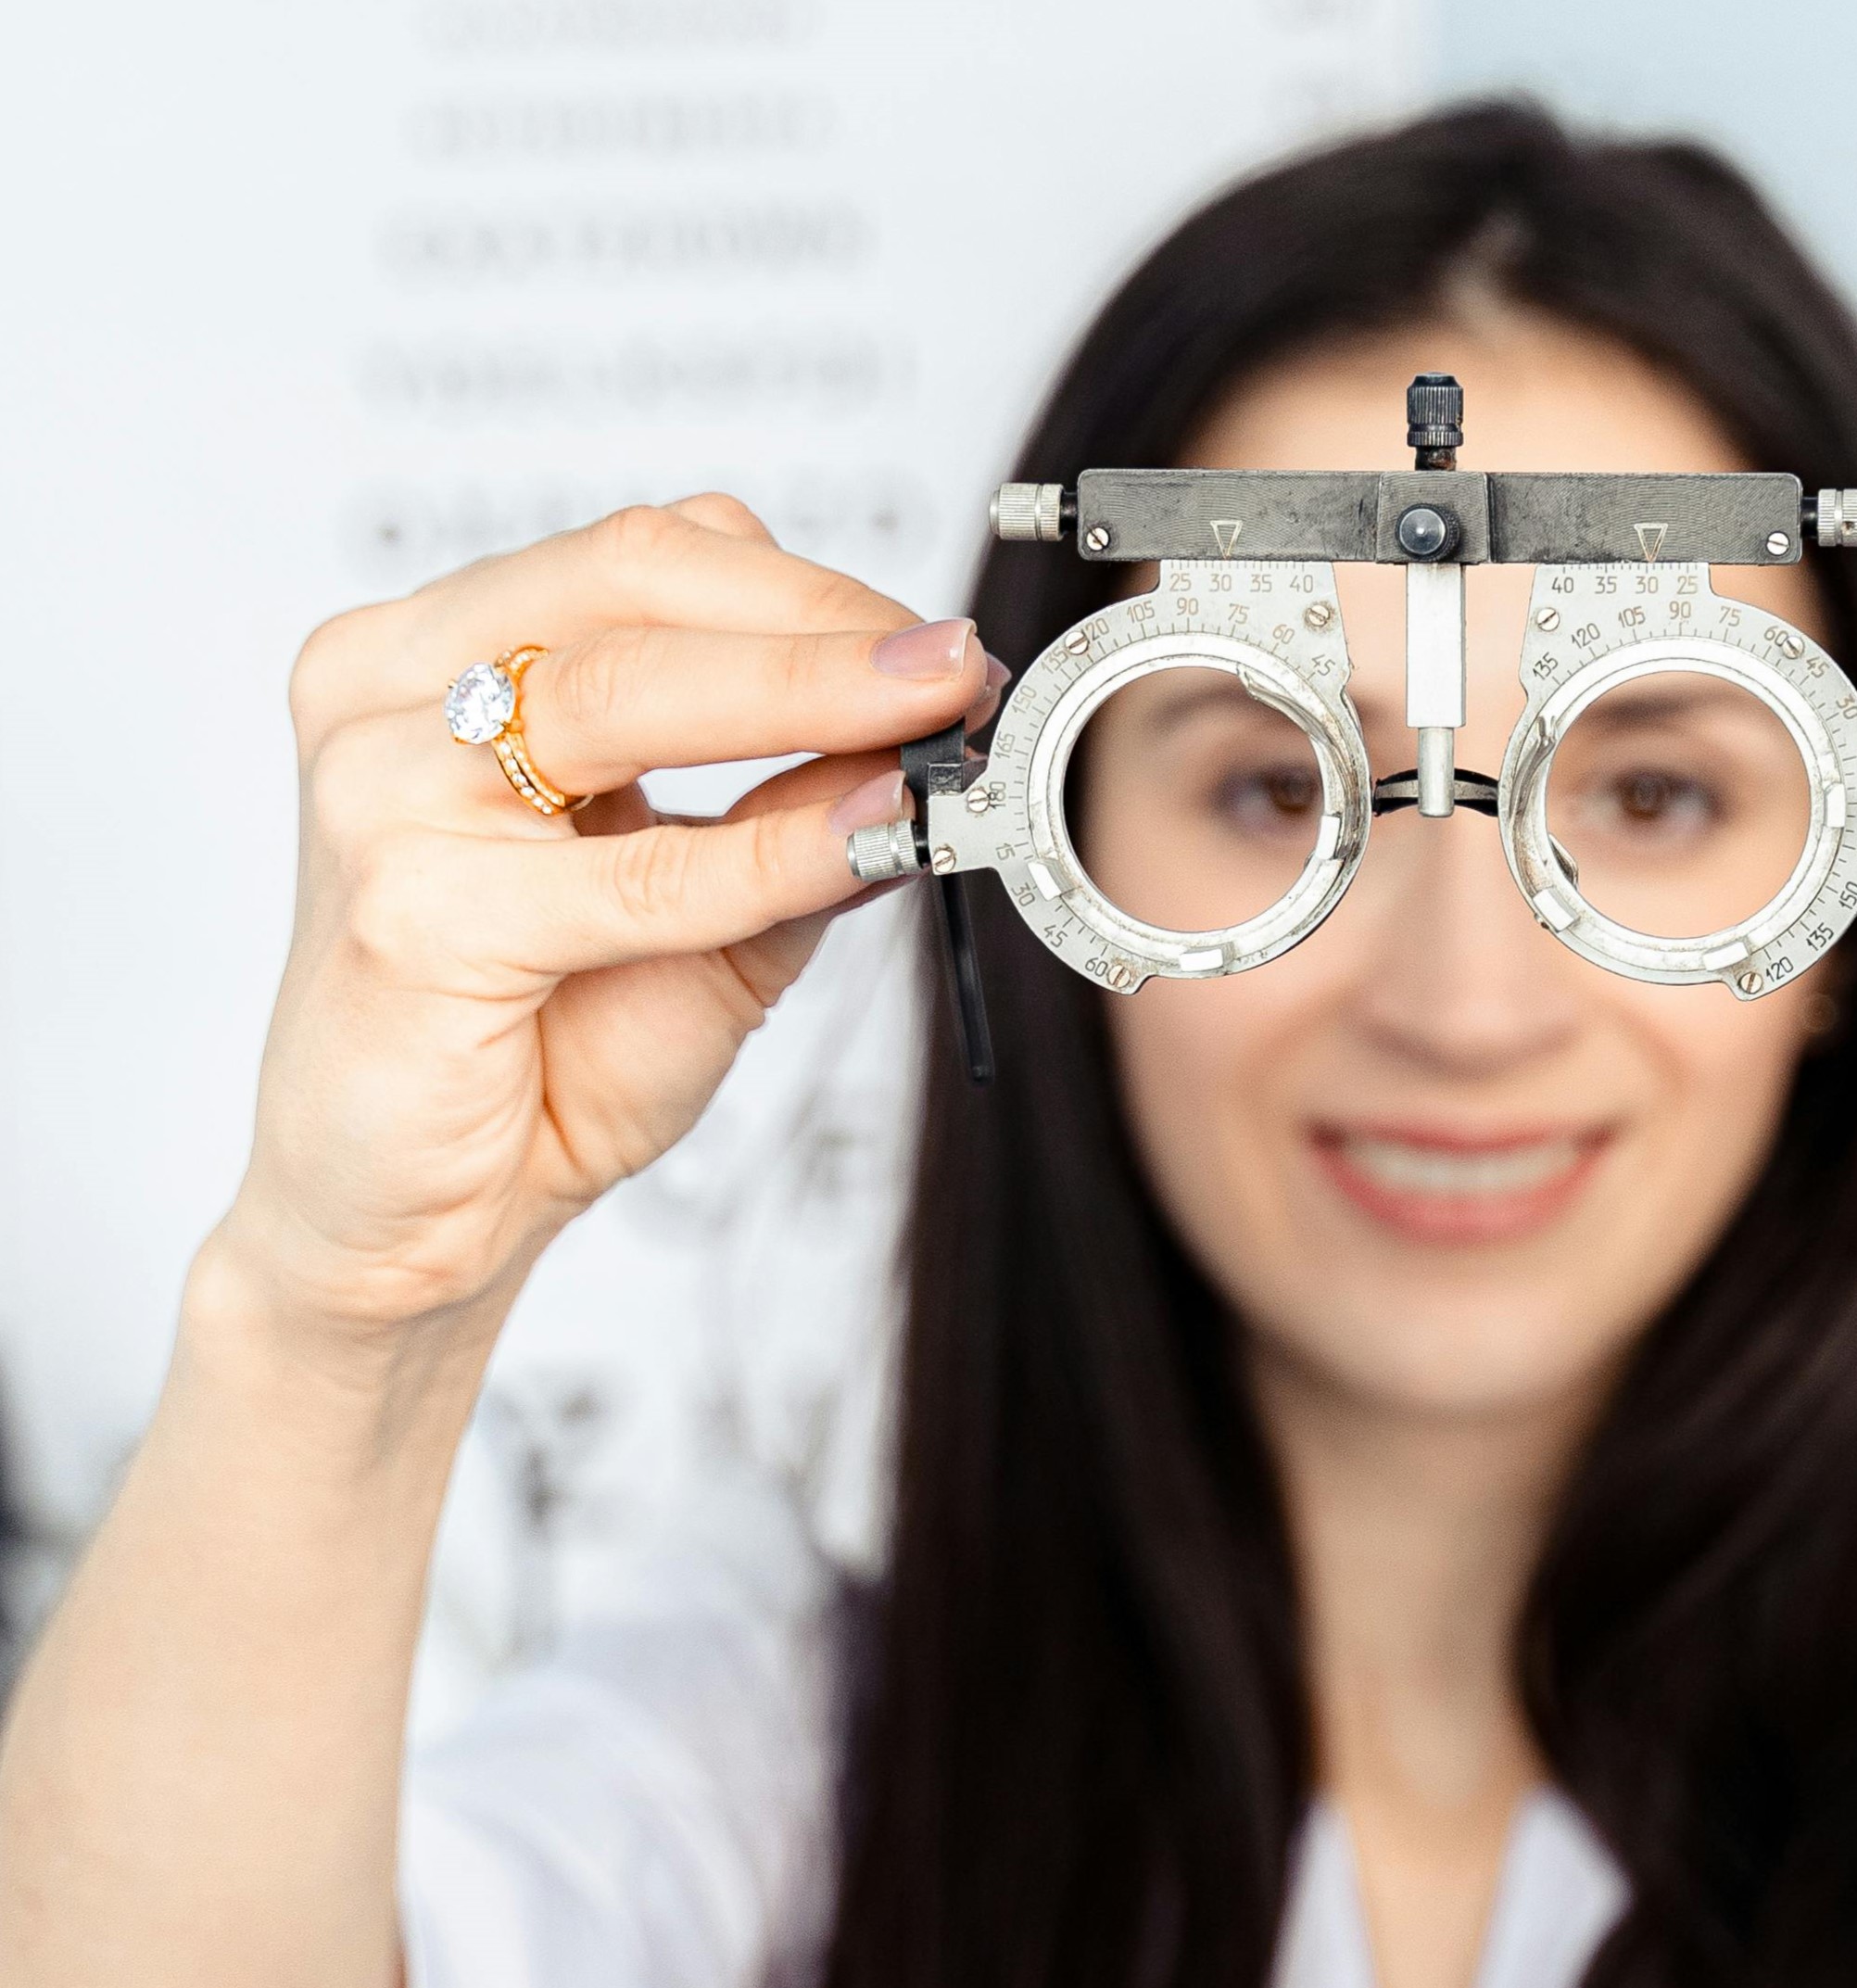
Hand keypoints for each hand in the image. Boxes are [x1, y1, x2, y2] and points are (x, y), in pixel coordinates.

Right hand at [210, 497, 996, 1345]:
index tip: (938, 644)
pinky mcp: (413, 914)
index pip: (646, 558)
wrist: (415, 1221)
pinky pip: (637, 873)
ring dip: (809, 696)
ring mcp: (382, 794)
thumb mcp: (711, 908)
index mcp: (435, 656)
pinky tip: (868, 838)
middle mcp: (388, 696)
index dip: (809, 588)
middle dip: (822, 624)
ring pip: (628, 692)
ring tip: (933, 718)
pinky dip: (769, 854)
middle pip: (634, 587)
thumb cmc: (540, 1051)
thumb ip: (798, 810)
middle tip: (956, 663)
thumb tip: (933, 725)